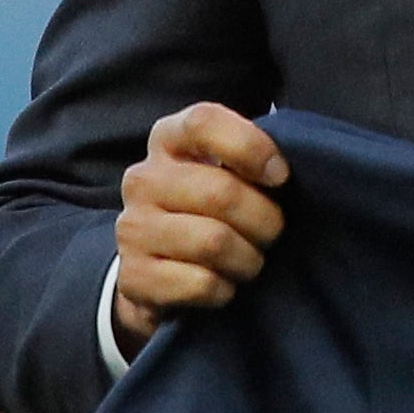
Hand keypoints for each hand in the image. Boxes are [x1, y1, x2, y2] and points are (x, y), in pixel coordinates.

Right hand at [112, 102, 290, 348]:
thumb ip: (248, 157)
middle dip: (265, 221)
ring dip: (248, 259)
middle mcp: (143, 179)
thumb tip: (282, 171)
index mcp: (168, 140)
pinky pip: (199, 283)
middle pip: (221, 193)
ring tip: (250, 262)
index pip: (204, 122)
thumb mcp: (225, 170)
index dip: (250, 147)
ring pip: (213, 242)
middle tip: (273, 234)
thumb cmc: (207, 208)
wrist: (155, 268)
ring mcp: (132, 228)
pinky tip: (224, 285)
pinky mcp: (133, 276)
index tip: (280, 176)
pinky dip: (225, 290)